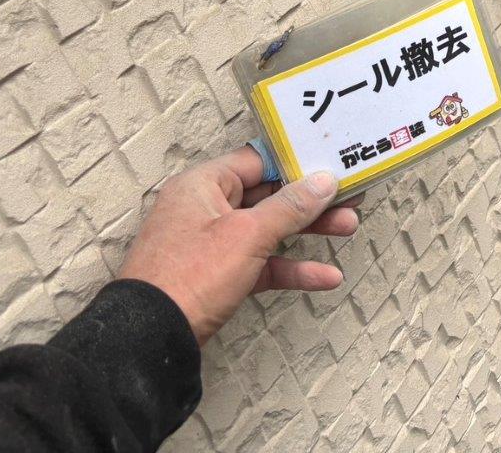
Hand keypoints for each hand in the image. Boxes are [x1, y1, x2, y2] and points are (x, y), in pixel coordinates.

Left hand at [118, 146, 360, 343]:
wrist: (152, 339)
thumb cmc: (190, 277)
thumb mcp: (248, 235)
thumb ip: (290, 206)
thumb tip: (323, 181)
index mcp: (203, 185)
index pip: (257, 161)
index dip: (296, 162)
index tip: (330, 164)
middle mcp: (205, 208)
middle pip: (268, 195)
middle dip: (310, 201)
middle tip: (348, 198)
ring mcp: (211, 244)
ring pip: (268, 230)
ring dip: (307, 232)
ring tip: (348, 228)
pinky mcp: (218, 275)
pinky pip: (261, 263)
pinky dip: (290, 268)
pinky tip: (325, 277)